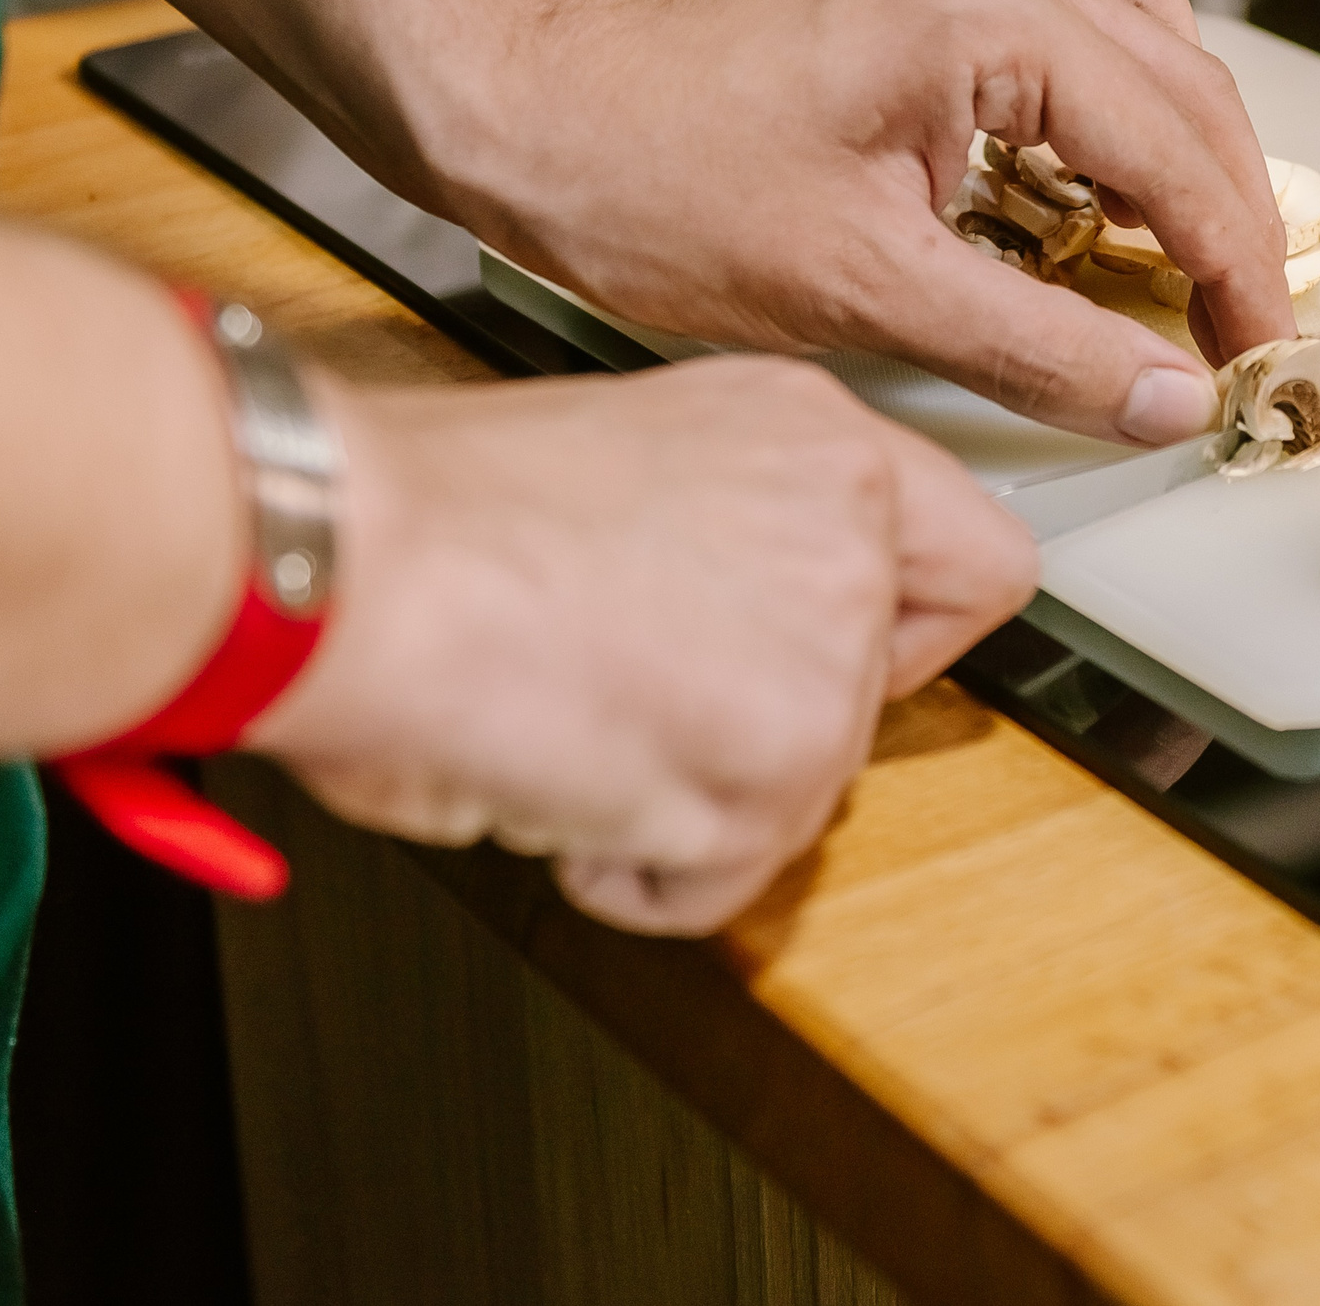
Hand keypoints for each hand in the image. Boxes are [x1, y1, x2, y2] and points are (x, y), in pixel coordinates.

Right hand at [247, 358, 1036, 934]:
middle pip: (875, 702)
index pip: (972, 560)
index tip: (836, 657)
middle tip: (644, 706)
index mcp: (808, 437)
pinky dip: (628, 869)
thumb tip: (719, 626)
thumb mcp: (620, 464)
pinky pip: (717, 882)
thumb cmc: (418, 513)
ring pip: (798, 797)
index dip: (900, 631)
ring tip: (563, 726)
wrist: (347, 559)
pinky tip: (549, 781)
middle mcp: (844, 535)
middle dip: (760, 732)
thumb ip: (720, 535)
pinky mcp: (775, 776)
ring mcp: (824, 659)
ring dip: (682, 799)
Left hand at [445, 0, 1296, 445]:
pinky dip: (1106, 112)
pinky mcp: (912, 2)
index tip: (1256, 354)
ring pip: (1139, 37)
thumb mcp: (862, 292)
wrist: (526, 105)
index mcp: (990, 21)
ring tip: (1175, 257)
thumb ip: (1032, 346)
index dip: (1234, 265)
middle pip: (1182, 80)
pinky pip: (1065, 34)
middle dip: (1226, 208)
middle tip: (1235, 326)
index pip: (1177, 146)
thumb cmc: (655, 178)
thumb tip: (1159, 398)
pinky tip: (1083, 192)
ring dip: (1176, 145)